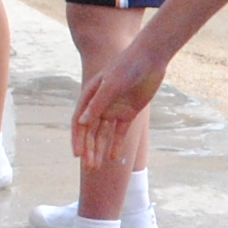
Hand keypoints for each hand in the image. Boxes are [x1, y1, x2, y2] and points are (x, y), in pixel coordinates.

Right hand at [73, 43, 165, 163]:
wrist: (149, 59)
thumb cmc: (127, 67)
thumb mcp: (111, 85)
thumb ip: (97, 104)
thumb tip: (82, 123)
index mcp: (90, 96)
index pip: (80, 122)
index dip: (78, 139)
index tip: (78, 155)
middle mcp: (99, 105)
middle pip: (91, 132)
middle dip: (89, 150)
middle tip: (89, 168)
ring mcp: (113, 109)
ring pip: (103, 134)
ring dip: (99, 150)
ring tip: (97, 167)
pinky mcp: (127, 113)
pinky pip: (119, 132)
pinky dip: (116, 144)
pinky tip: (114, 158)